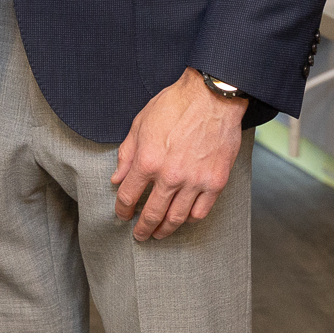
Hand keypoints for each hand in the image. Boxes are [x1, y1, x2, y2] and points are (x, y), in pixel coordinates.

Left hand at [111, 68, 247, 240]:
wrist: (212, 97)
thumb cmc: (174, 105)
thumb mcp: (140, 124)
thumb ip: (126, 154)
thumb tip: (117, 179)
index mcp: (148, 160)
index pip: (128, 196)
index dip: (122, 209)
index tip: (122, 215)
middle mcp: (170, 176)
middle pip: (152, 213)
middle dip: (142, 227)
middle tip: (139, 235)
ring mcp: (195, 181)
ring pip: (177, 217)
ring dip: (165, 229)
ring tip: (159, 233)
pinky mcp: (216, 182)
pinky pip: (201, 211)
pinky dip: (190, 219)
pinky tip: (183, 218)